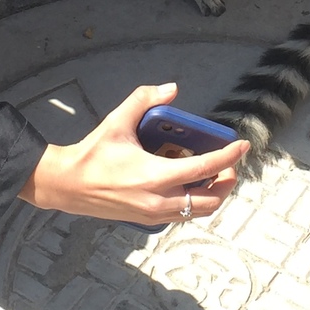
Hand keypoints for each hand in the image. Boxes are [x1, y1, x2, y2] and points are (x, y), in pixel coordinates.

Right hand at [18, 83, 250, 224]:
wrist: (67, 186)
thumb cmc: (92, 154)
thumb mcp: (117, 121)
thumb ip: (143, 100)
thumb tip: (171, 88)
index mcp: (155, 176)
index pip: (205, 168)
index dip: (229, 156)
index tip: (242, 145)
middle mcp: (159, 201)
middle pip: (210, 200)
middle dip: (226, 181)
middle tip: (228, 162)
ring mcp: (154, 214)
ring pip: (198, 212)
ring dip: (212, 193)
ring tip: (213, 173)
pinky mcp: (147, 220)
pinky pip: (182, 215)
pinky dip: (194, 201)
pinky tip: (187, 182)